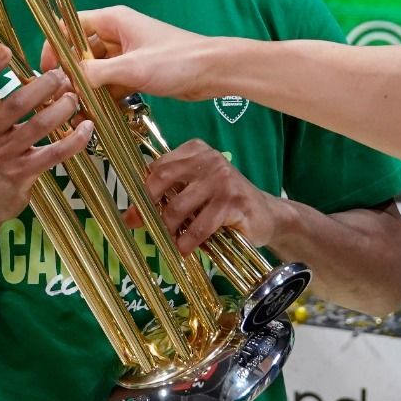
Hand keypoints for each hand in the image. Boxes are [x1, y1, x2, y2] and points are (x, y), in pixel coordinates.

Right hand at [0, 48, 92, 236]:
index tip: (5, 49)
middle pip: (17, 103)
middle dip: (45, 85)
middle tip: (62, 76)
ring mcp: (1, 157)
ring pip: (39, 125)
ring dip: (63, 108)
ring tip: (73, 98)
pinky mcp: (21, 175)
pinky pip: (54, 153)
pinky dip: (75, 139)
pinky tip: (87, 128)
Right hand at [45, 6, 215, 101]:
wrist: (213, 72)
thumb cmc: (175, 61)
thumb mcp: (131, 68)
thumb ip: (94, 73)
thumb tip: (66, 81)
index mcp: (113, 21)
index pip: (70, 26)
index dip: (55, 47)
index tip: (48, 72)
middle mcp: (116, 34)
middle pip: (81, 51)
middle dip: (71, 74)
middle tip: (62, 100)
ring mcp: (127, 54)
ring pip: (96, 70)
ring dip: (88, 89)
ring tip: (78, 113)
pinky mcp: (137, 72)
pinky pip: (112, 82)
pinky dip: (104, 96)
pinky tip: (98, 115)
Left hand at [133, 139, 281, 254]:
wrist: (267, 215)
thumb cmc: (226, 203)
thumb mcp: (198, 190)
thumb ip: (171, 193)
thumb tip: (133, 213)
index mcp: (196, 151)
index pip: (159, 166)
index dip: (142, 190)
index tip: (133, 212)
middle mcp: (209, 159)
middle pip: (163, 180)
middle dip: (148, 207)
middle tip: (142, 227)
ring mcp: (222, 179)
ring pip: (178, 206)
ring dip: (168, 229)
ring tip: (168, 242)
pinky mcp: (233, 202)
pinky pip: (200, 226)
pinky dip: (187, 241)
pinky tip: (184, 249)